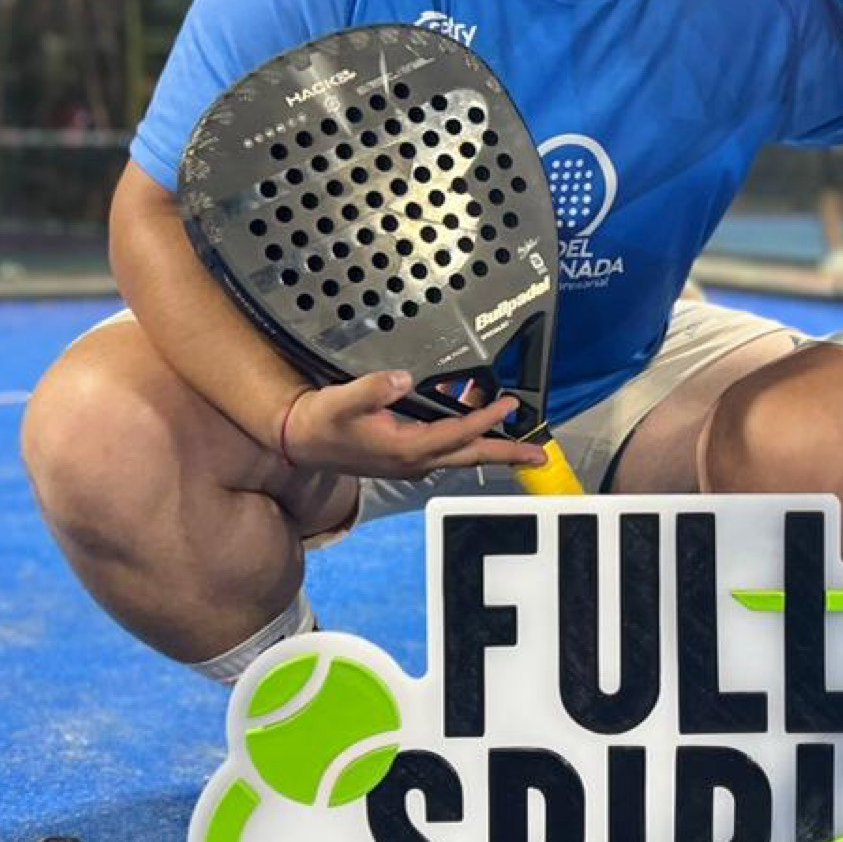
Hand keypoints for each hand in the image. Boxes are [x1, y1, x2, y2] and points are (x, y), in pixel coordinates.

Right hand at [276, 371, 551, 479]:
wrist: (301, 440)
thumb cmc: (322, 421)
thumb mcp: (342, 400)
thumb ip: (373, 389)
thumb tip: (404, 379)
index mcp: (407, 448)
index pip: (458, 434)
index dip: (486, 420)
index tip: (511, 406)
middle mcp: (416, 461)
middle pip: (471, 455)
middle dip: (507, 454)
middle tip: (541, 455)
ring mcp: (412, 462)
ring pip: (462, 453)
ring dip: (490, 445)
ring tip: (519, 435)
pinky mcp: (407, 457)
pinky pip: (448, 448)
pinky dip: (468, 437)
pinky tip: (475, 418)